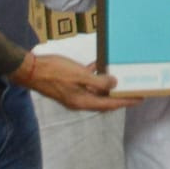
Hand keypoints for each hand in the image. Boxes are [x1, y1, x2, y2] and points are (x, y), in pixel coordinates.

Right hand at [12, 53, 137, 110]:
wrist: (29, 70)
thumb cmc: (54, 72)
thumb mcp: (79, 75)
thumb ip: (98, 81)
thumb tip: (114, 83)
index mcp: (83, 101)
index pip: (110, 104)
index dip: (125, 102)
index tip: (139, 99)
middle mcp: (79, 100)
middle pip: (104, 99)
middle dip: (118, 95)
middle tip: (133, 89)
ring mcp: (73, 93)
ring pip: (95, 90)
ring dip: (106, 84)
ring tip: (120, 77)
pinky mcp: (68, 85)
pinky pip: (85, 81)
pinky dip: (93, 75)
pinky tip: (99, 64)